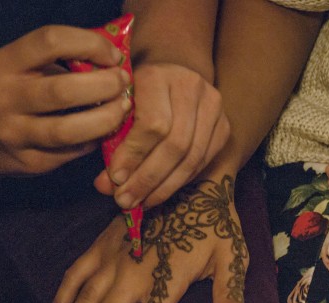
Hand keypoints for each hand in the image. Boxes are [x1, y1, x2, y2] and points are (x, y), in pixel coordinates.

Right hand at [0, 25, 130, 182]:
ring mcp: (15, 133)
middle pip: (65, 90)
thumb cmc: (15, 94)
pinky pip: (73, 151)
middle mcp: (5, 98)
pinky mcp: (30, 162)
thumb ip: (63, 62)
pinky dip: (96, 140)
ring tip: (123, 109)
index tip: (113, 57)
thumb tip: (115, 63)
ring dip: (107, 119)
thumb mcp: (25, 68)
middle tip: (123, 84)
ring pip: (69, 129)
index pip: (51, 42)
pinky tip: (105, 130)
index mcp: (6, 63)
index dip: (91, 45)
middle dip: (105, 86)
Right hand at [43, 173, 247, 302]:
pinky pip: (74, 276)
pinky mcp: (102, 245)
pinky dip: (60, 300)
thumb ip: (228, 289)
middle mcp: (135, 272)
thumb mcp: (231, 254)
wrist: (192, 181)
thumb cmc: (214, 224)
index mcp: (167, 279)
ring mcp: (114, 258)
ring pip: (84, 301)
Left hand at [93, 63, 229, 208]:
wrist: (172, 73)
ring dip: (165, 186)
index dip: (134, 156)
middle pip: (175, 144)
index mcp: (158, 76)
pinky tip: (160, 192)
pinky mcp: (224, 125)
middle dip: (148, 178)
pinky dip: (181, 181)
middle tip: (126, 201)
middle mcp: (191, 87)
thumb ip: (111, 143)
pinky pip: (203, 161)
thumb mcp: (118, 108)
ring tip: (142, 202)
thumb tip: (105, 186)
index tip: (115, 180)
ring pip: (192, 157)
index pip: (152, 124)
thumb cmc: (136, 93)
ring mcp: (213, 106)